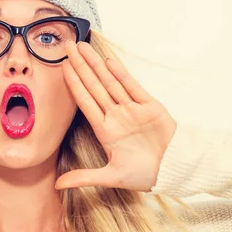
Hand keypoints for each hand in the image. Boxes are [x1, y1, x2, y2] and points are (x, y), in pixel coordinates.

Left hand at [54, 40, 176, 191]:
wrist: (174, 170)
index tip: (62, 68)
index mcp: (105, 130)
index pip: (84, 102)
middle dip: (81, 66)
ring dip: (97, 65)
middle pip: (94, 86)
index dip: (73, 84)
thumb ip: (84, 178)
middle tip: (67, 46)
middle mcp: (115, 116)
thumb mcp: (111, 177)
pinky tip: (109, 61)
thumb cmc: (144, 174)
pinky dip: (121, 74)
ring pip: (111, 82)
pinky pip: (133, 87)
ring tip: (84, 48)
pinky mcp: (150, 106)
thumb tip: (57, 185)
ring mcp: (132, 109)